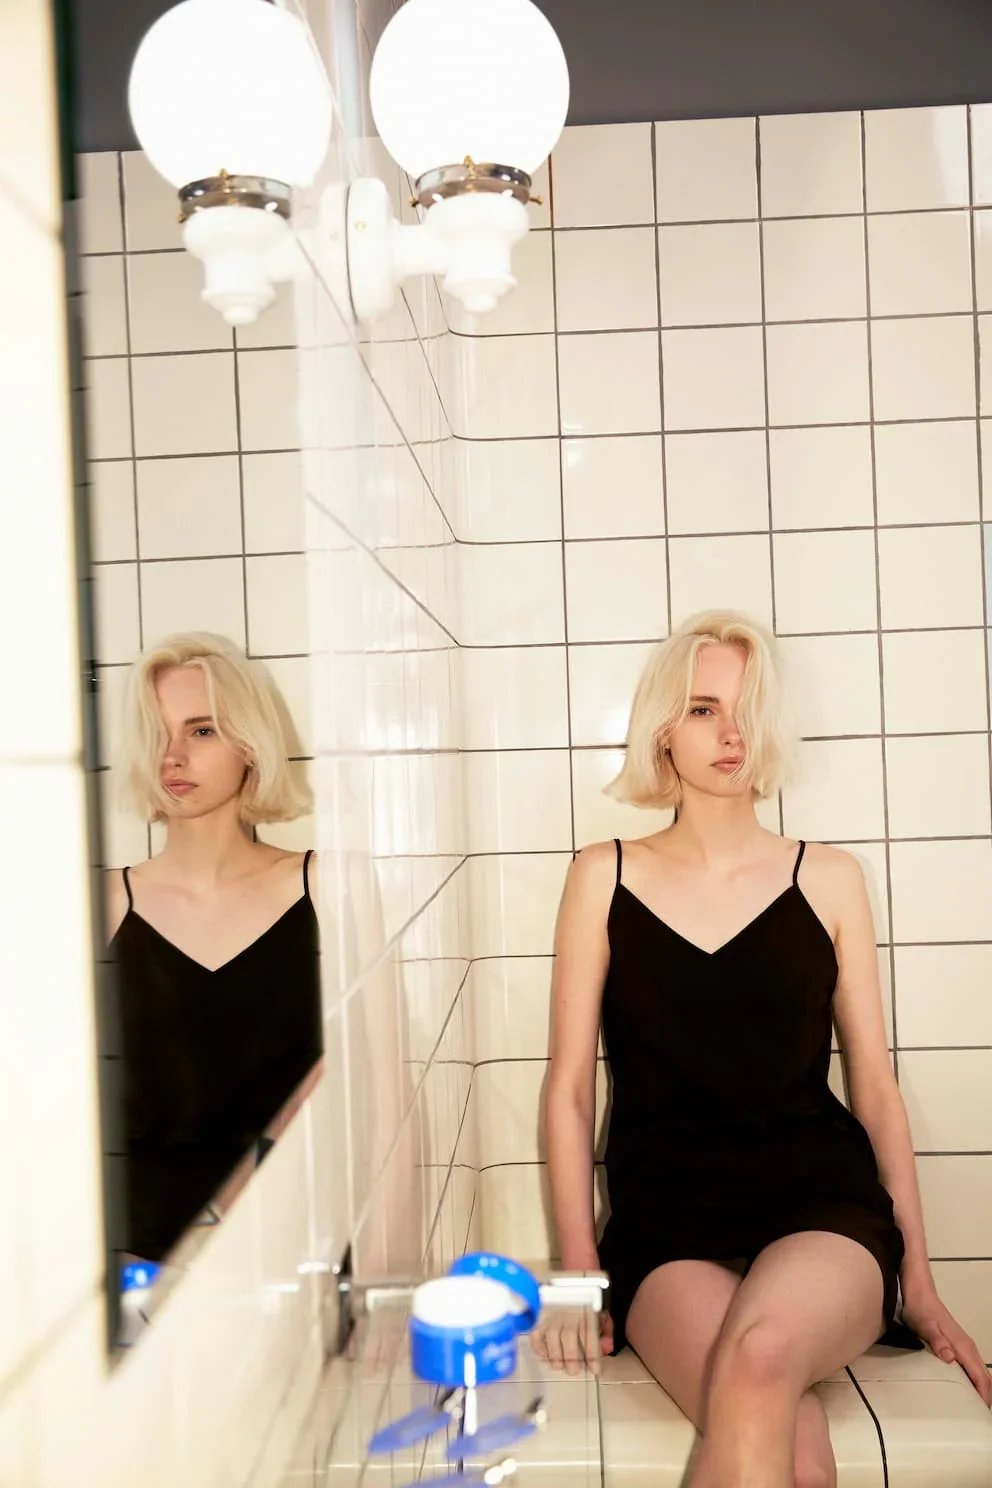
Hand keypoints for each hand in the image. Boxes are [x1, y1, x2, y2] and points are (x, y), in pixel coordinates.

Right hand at [529, 1306, 613, 1375]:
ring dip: (555, 1352)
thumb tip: (606, 1347)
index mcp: (586, 1312)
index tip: (595, 1369)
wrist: (574, 1289)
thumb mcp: (602, 1316)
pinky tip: (545, 1355)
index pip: (589, 1333)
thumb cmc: (587, 1308)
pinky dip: (538, 1345)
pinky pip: (537, 1332)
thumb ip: (606, 1332)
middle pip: (568, 1334)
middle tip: (573, 1370)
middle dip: (570, 1355)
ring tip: (558, 1365)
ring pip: (552, 1334)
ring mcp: (554, 1316)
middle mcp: (569, 1314)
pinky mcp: (542, 1320)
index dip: (592, 1353)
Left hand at [901, 1286, 991, 1406]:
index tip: (982, 1416)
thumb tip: (950, 1357)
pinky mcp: (958, 1346)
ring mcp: (964, 1346)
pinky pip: (973, 1368)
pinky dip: (976, 1382)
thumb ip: (937, 1341)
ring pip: (980, 1373)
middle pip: (985, 1378)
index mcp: (963, 1346)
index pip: (981, 1377)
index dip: (984, 1397)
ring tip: (976, 1411)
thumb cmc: (920, 1310)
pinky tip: (968, 1391)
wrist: (918, 1293)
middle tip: (980, 1418)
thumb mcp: (924, 1325)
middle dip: (986, 1398)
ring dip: (982, 1391)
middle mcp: (968, 1347)